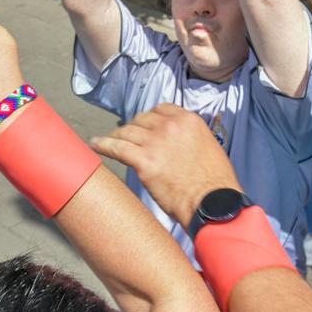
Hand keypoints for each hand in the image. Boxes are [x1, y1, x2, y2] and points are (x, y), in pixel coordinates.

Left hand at [91, 103, 239, 227]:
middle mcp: (171, 126)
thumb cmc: (215, 183)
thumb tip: (179, 145)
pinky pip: (117, 147)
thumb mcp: (209, 147)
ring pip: (127, 131)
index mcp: (189, 121)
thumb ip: (191, 139)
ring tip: (108, 140)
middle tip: (127, 136)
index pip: (162, 109)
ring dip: (117, 135)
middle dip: (134, 127)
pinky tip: (95, 145)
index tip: (145, 125)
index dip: (151, 118)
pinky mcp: (143, 161)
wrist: (213, 203)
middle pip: (142, 119)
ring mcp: (155, 142)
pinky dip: (103, 145)